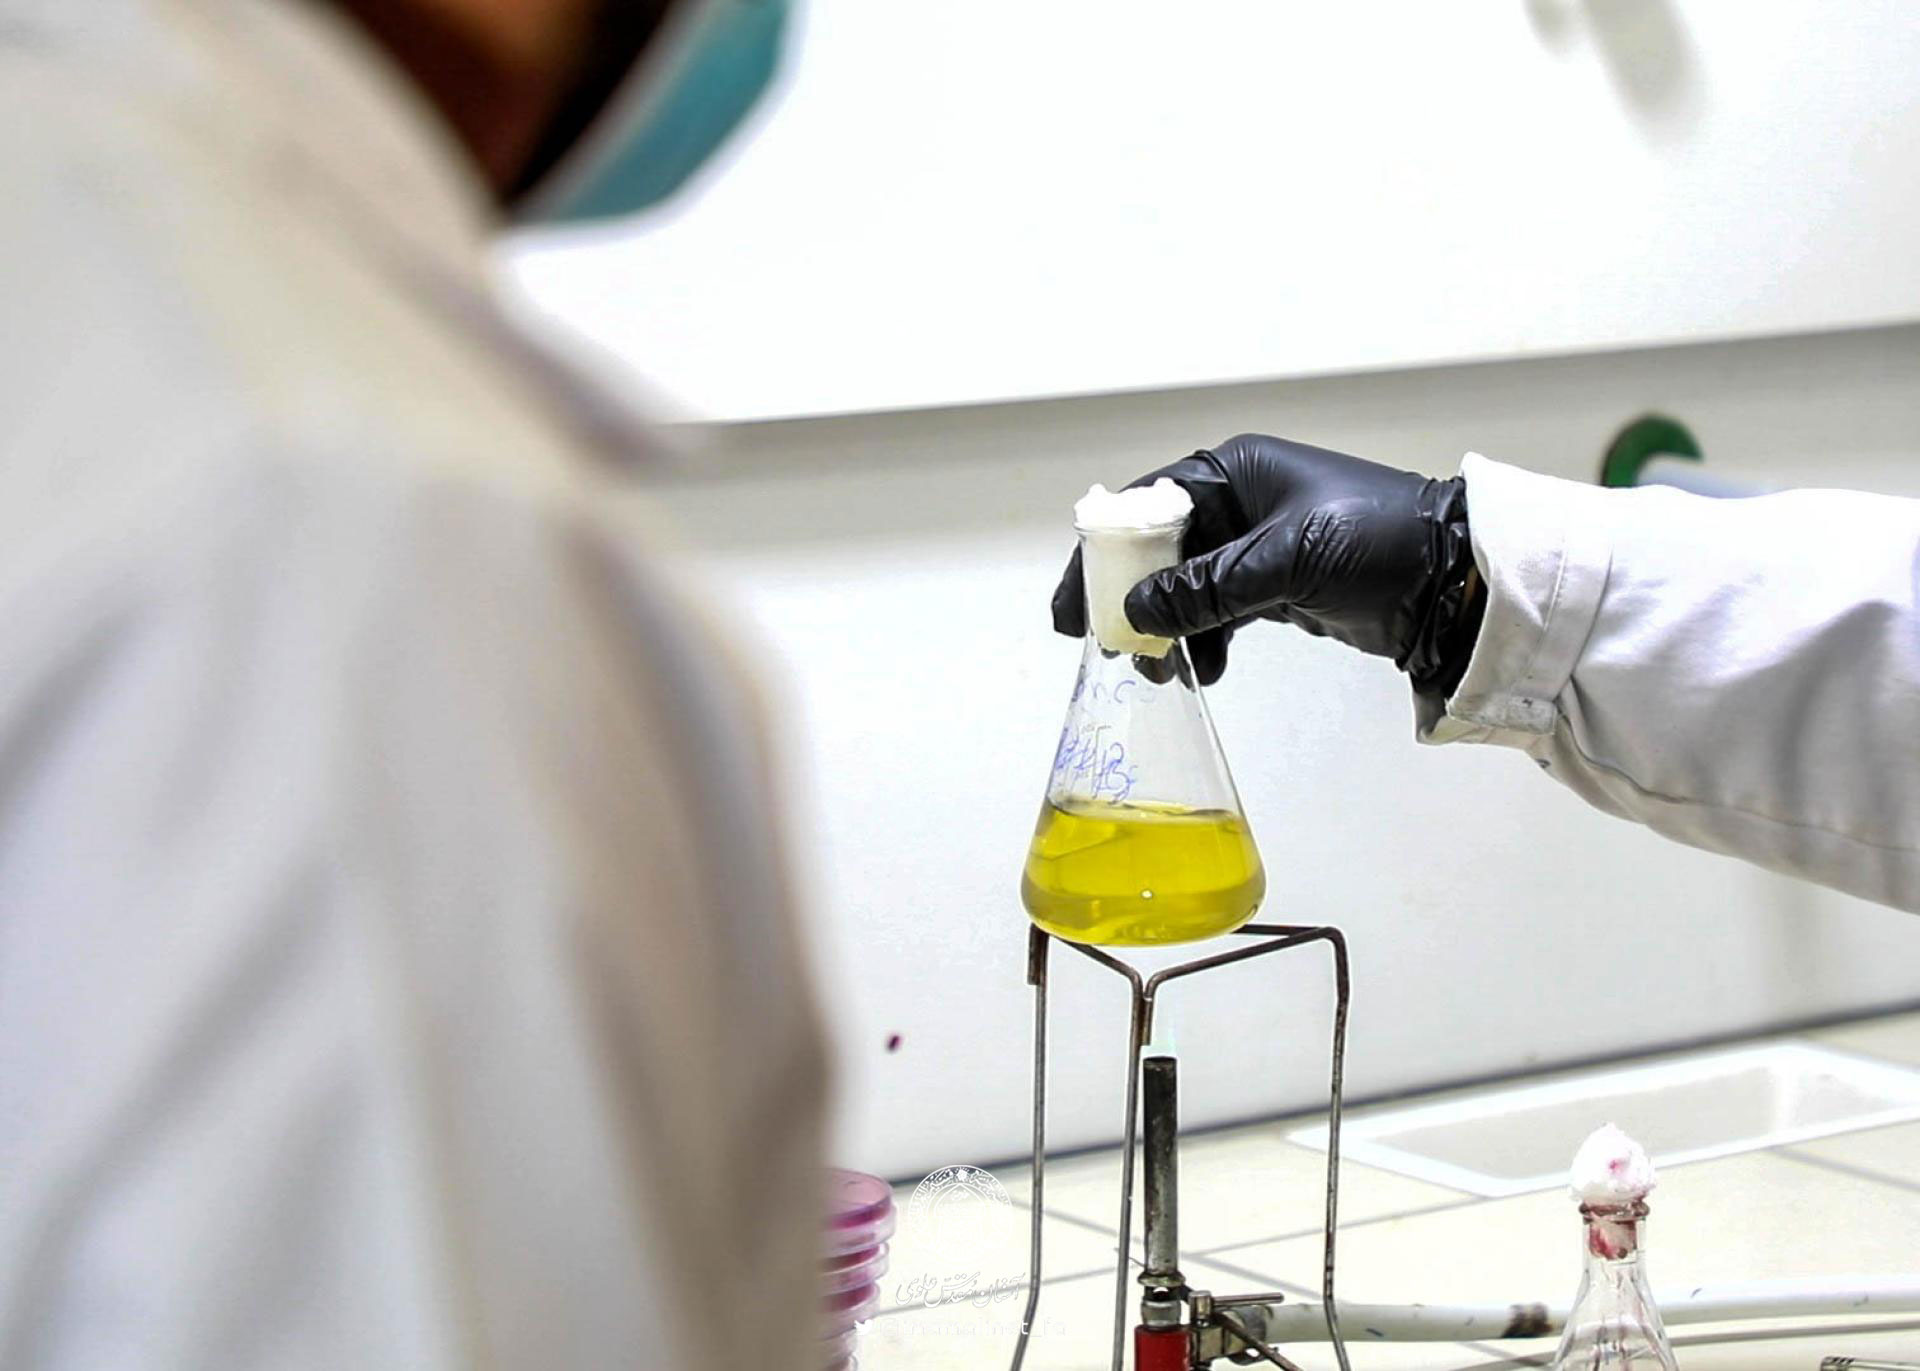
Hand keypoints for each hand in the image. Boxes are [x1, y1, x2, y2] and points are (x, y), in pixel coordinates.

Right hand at [1050, 434, 1483, 690]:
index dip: (1104, 551)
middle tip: (1106, 644)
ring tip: (1158, 671)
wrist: (1454, 579)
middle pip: (1159, 549)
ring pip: (1186, 587)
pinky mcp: (1278, 586)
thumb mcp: (1286, 560)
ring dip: (1167, 627)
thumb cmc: (1378, 542)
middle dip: (1131, 598)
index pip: (1146, 505)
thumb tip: (1139, 610)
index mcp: (1236, 471)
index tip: (1075, 603)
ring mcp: (1257, 546)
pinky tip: (1200, 670)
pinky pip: (1219, 612)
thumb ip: (1208, 588)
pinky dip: (1203, 639)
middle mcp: (1241, 502)